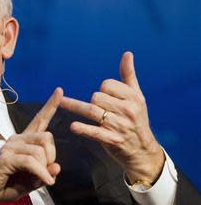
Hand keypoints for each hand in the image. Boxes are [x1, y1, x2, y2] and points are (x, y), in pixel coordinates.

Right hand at [0, 87, 62, 204]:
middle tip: (46, 172)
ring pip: (40, 150)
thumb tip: (57, 167)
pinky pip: (31, 161)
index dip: (50, 105)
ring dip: (44, 169)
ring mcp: (10, 146)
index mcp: (23, 141)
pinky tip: (45, 182)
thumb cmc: (6, 185)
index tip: (60, 90)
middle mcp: (17, 139)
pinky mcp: (5, 157)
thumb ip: (44, 173)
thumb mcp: (30, 181)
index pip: (39, 119)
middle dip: (51, 156)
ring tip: (39, 179)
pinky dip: (41, 173)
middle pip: (46, 137)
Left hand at [60, 51, 163, 184]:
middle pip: (97, 97)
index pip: (107, 85)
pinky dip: (83, 129)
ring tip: (61, 103)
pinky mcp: (112, 140)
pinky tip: (73, 126)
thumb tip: (127, 54)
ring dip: (75, 107)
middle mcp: (128, 110)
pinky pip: (95, 132)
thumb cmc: (137, 120)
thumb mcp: (137, 97)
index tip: (106, 97)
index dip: (103, 89)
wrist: (143, 151)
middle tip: (98, 109)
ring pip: (92, 111)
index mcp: (133, 98)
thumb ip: (129, 75)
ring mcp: (119, 126)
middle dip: (93, 101)